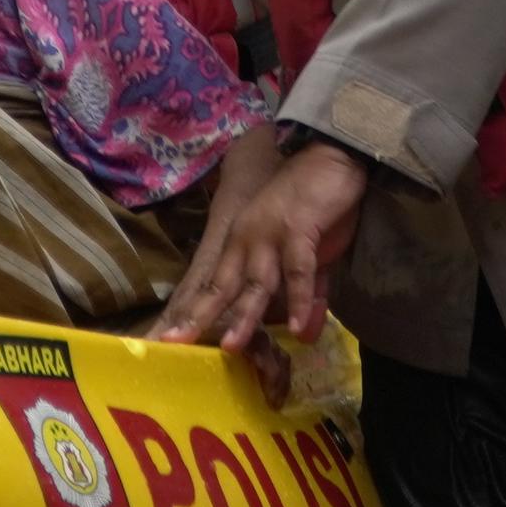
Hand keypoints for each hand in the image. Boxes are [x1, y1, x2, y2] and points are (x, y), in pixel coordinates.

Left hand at [151, 137, 363, 360]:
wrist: (333, 159)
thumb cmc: (315, 205)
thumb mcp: (309, 257)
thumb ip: (308, 296)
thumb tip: (306, 337)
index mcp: (241, 243)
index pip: (214, 284)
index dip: (194, 311)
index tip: (172, 337)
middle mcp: (247, 240)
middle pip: (222, 286)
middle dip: (200, 316)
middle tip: (176, 343)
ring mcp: (270, 234)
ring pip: (255, 283)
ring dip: (244, 316)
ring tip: (232, 347)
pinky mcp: (298, 230)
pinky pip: (297, 271)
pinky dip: (298, 300)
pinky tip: (299, 328)